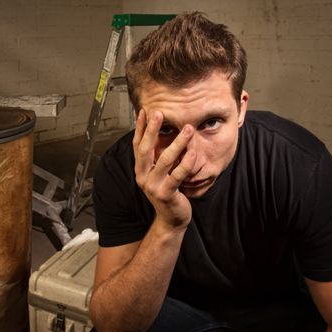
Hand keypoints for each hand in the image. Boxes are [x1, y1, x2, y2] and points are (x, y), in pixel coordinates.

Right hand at [133, 109, 196, 231]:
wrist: (171, 219)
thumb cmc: (167, 193)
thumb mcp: (158, 174)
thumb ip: (157, 157)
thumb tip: (158, 135)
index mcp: (140, 170)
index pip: (138, 145)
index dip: (140, 128)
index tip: (144, 111)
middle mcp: (143, 177)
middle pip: (146, 149)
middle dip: (152, 130)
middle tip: (159, 113)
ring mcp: (153, 186)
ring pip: (165, 160)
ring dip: (177, 143)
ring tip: (188, 129)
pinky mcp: (166, 194)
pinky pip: (177, 176)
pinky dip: (186, 164)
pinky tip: (193, 152)